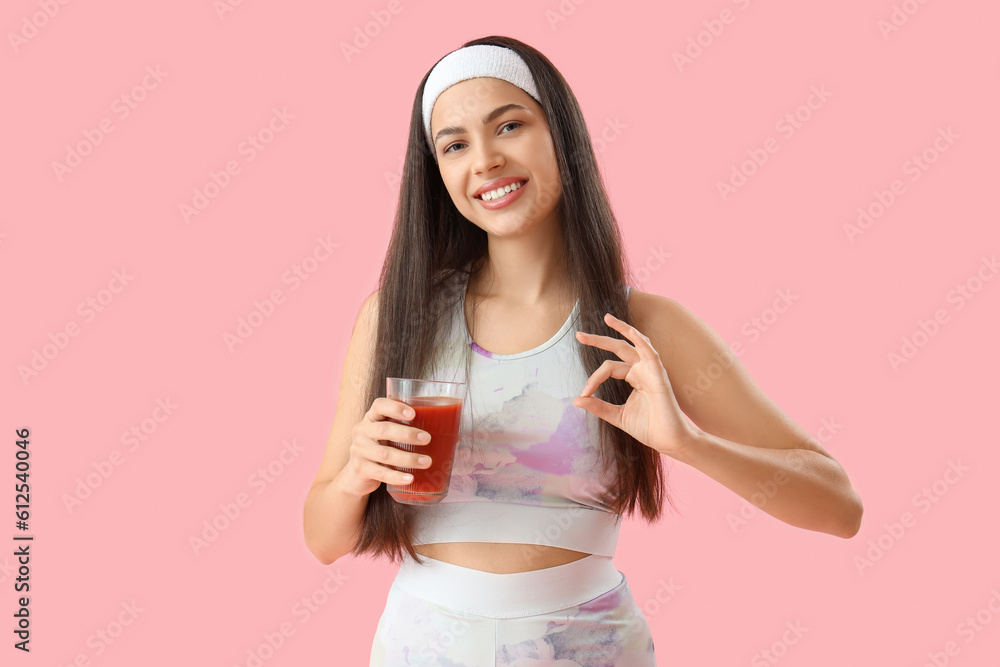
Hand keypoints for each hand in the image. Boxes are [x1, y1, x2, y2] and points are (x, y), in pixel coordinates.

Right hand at [338, 398, 432, 497]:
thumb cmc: (382, 449)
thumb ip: (415, 433)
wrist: (357, 475)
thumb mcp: (392, 437)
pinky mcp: (360, 469)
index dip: (395, 407)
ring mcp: (359, 450)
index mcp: (371, 418)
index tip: (413, 414)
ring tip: (426, 462)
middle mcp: (362, 431)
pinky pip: (380, 473)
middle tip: (427, 439)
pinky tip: (410, 478)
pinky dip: (397, 476)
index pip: (379, 405)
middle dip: (408, 434)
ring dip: (408, 458)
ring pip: (385, 454)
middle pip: (384, 429)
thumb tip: (455, 438)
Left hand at [573, 312, 697, 456]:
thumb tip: (576, 400)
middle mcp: (642, 370)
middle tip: (579, 335)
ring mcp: (651, 371)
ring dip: (621, 328)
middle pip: (619, 348)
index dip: (593, 379)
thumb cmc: (649, 428)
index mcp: (634, 378)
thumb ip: (598, 406)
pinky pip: (650, 353)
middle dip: (599, 340)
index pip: (609, 367)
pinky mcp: (659, 376)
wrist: (669, 441)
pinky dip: (640, 340)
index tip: (583, 394)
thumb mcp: (616, 416)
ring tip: (606, 318)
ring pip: (634, 344)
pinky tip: (630, 332)